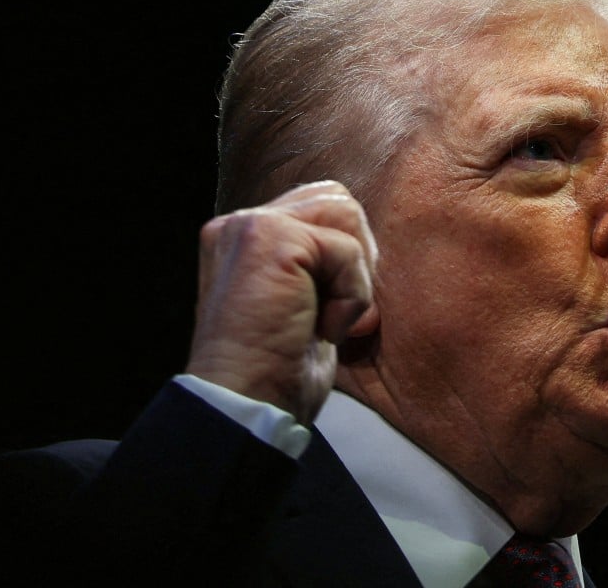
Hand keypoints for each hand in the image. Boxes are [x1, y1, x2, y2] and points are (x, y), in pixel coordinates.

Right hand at [185, 181, 378, 424]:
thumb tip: (367, 254)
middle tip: (338, 316)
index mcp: (243, 239)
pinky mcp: (272, 239)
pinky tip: (322, 329)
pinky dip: (351, 296)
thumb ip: (318, 270)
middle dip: (354, 260)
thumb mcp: (300, 309)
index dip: (344, 259)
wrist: (243, 405)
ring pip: (345, 216)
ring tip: (326, 320)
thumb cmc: (274, 372)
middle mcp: (240, 224)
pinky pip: (347, 250)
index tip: (331, 316)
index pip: (318, 210)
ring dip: (353, 277)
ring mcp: (252, 226)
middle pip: (337, 202)